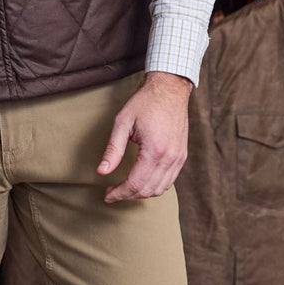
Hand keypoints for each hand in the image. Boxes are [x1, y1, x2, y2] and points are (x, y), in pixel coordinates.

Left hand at [97, 72, 192, 203]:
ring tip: (125, 188)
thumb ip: (112, 149)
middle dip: (128, 195)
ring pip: (160, 189)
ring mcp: (179, 158)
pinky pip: (170, 180)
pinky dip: (155, 186)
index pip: (135, 184)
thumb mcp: (122, 122)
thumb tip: (101, 171)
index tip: (107, 195)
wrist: (169, 89)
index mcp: (154, 150)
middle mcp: (170, 158)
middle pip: (148, 190)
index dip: (119, 193)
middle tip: (113, 192)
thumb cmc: (145, 102)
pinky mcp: (182, 155)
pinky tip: (143, 181)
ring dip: (142, 193)